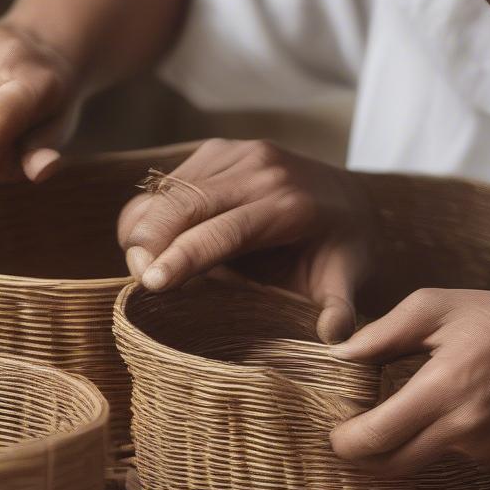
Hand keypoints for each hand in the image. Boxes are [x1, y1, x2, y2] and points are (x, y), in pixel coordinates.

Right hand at [117, 139, 376, 342]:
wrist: (346, 199)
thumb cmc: (340, 250)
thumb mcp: (349, 280)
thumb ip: (339, 309)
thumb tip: (333, 338)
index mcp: (290, 204)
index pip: (224, 230)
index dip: (182, 256)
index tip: (150, 283)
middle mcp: (260, 169)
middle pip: (183, 204)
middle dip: (148, 242)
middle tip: (139, 282)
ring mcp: (234, 153)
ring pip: (164, 194)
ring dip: (144, 232)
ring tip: (151, 269)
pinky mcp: (214, 151)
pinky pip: (163, 186)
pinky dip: (150, 218)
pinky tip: (162, 247)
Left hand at [329, 289, 489, 476]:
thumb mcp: (440, 307)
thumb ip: (384, 333)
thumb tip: (339, 355)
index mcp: (444, 390)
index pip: (377, 437)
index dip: (344, 442)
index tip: (332, 432)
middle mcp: (463, 430)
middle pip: (391, 466)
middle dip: (360, 458)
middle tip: (345, 439)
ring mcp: (483, 450)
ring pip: (419, 464)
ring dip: (395, 450)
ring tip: (386, 421)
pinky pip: (451, 457)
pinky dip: (434, 442)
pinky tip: (440, 415)